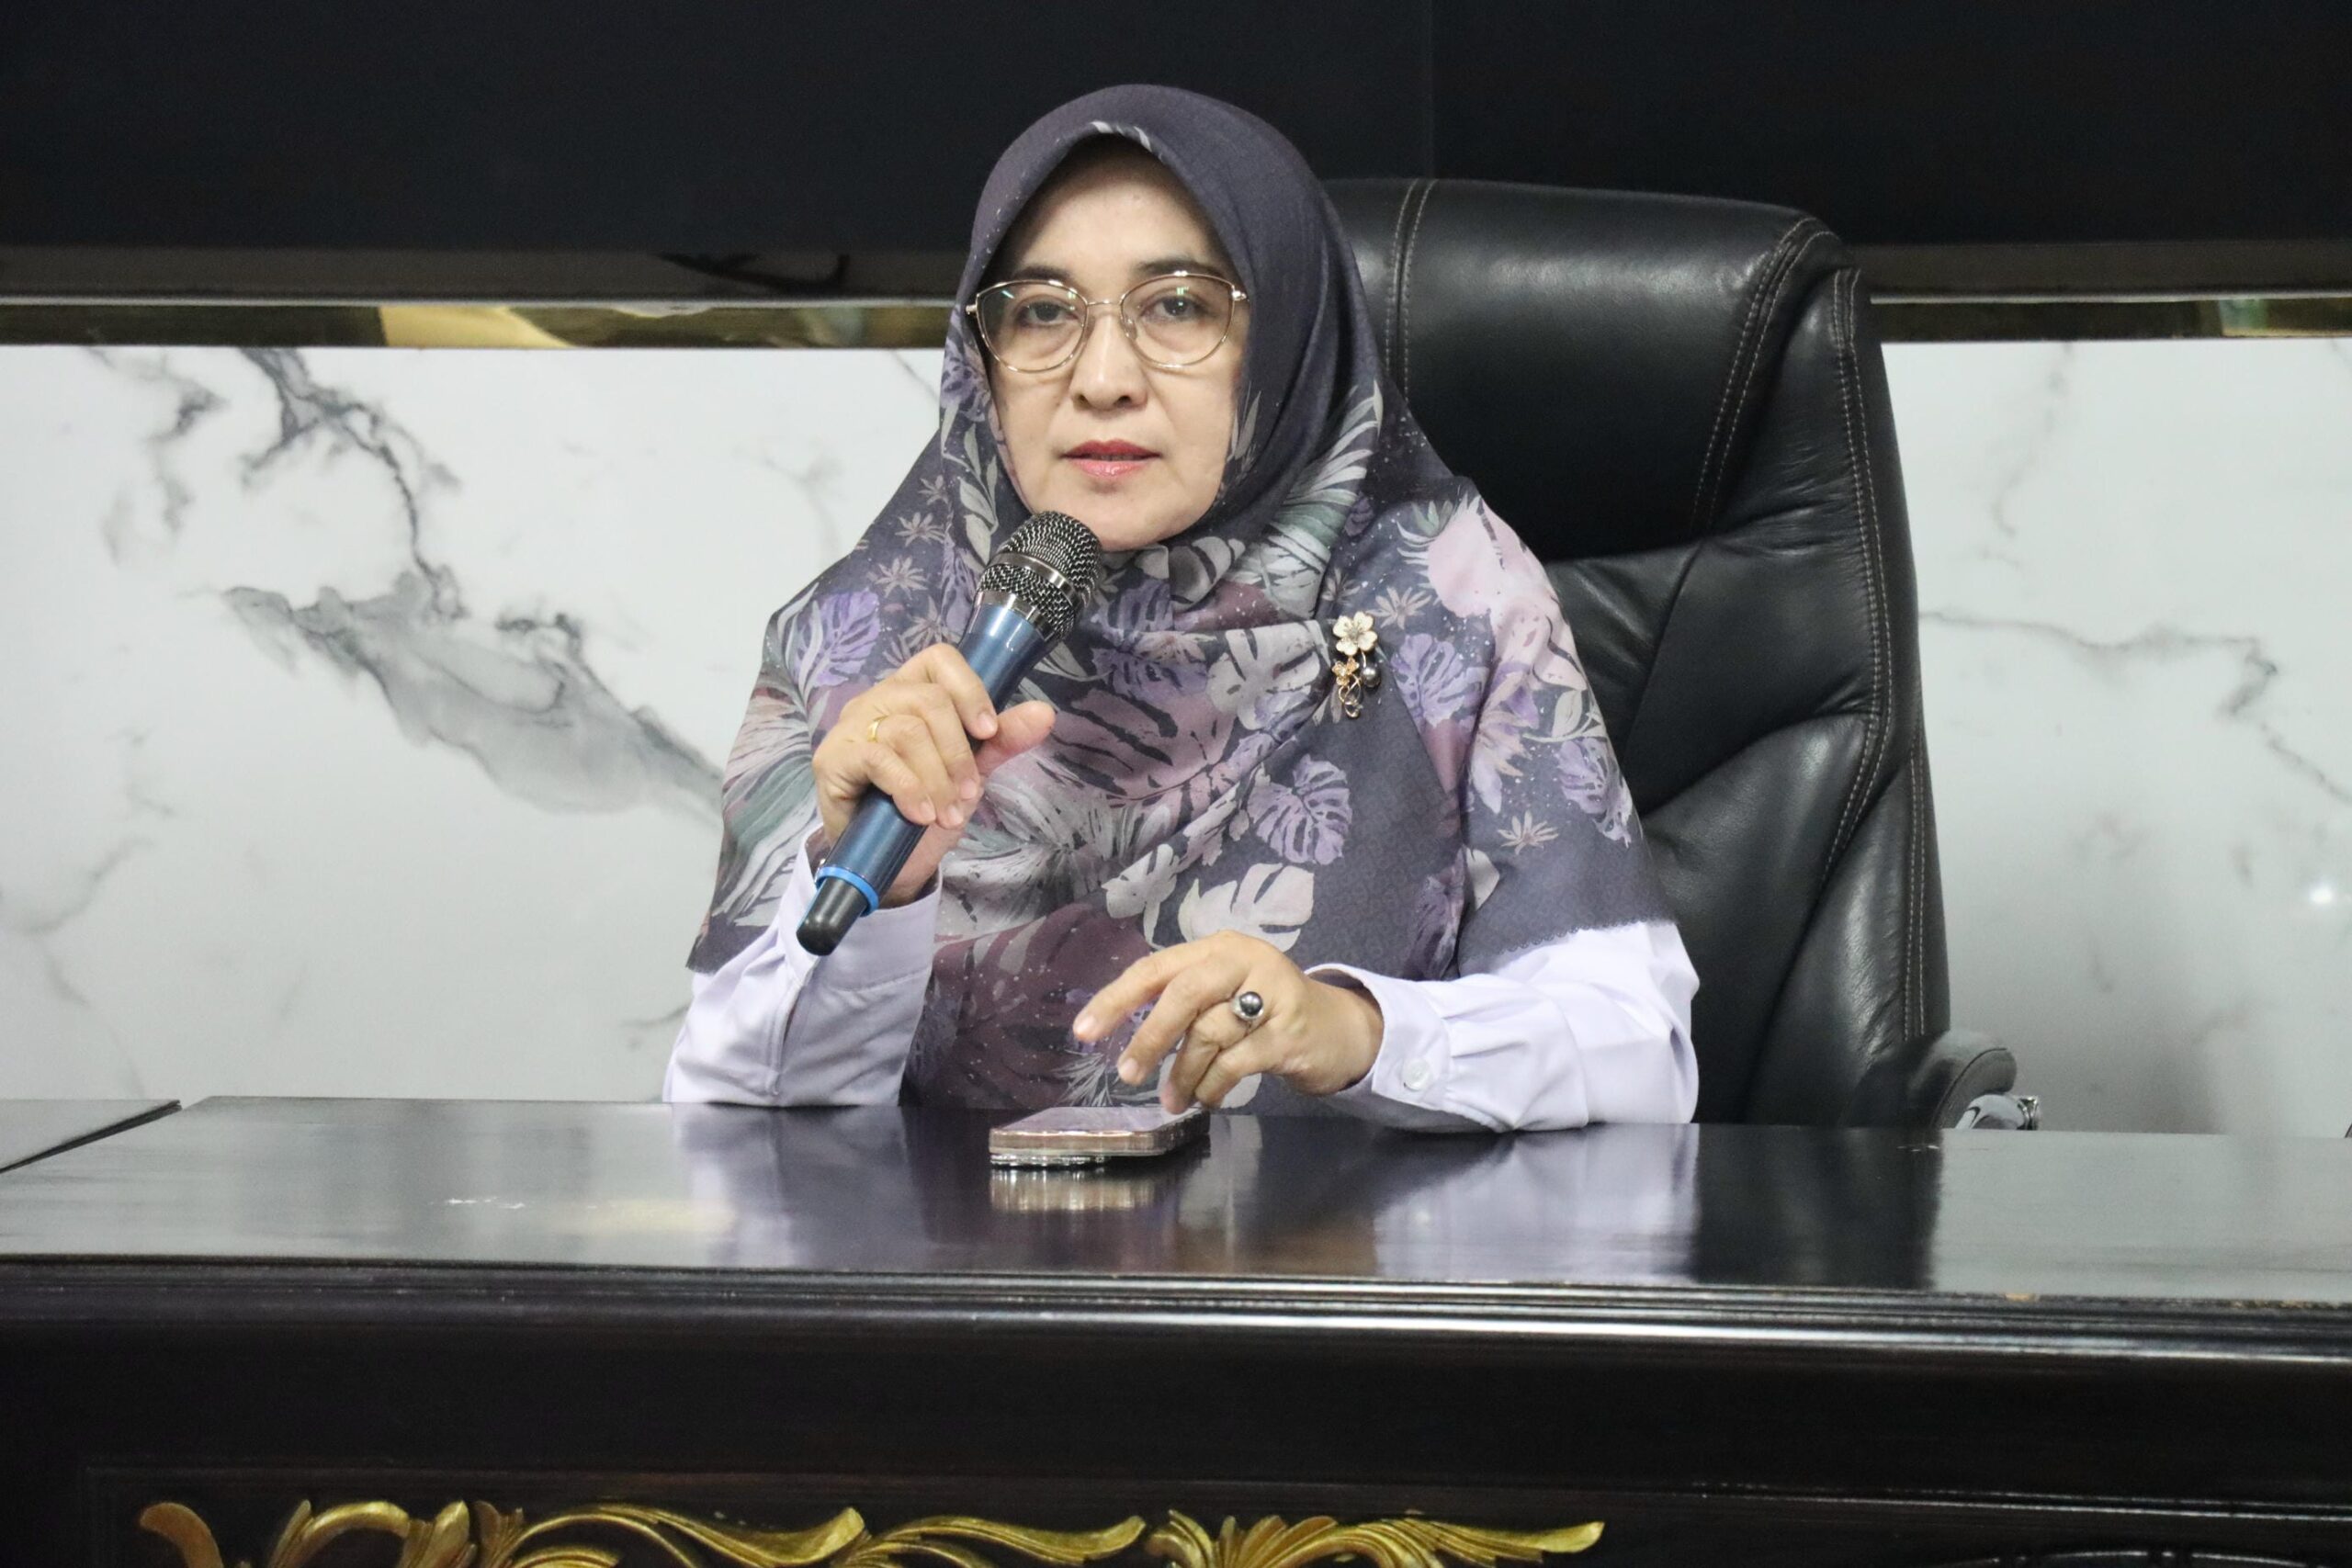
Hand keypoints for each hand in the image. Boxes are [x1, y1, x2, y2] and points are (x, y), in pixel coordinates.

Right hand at [811, 644, 1055, 905]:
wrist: (887, 859)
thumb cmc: (926, 805)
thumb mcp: (970, 771)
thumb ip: (1001, 740)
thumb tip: (1045, 713)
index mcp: (912, 690)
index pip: (940, 659)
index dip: (969, 690)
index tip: (988, 732)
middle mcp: (879, 698)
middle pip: (928, 699)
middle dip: (958, 751)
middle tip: (970, 793)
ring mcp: (852, 726)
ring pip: (907, 731)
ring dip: (937, 778)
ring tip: (948, 815)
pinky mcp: (833, 759)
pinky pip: (878, 759)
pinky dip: (909, 789)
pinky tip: (921, 814)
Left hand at [1072, 932, 1384, 1112]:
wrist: (1338, 1028)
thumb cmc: (1267, 1011)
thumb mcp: (1227, 992)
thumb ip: (1184, 1001)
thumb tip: (1124, 1034)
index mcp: (1218, 947)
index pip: (1156, 968)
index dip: (1116, 999)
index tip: (1083, 1031)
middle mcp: (1244, 961)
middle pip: (1183, 994)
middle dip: (1150, 1037)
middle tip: (1128, 1073)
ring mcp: (1271, 995)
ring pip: (1209, 1034)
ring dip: (1183, 1074)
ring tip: (1173, 1098)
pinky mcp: (1288, 1032)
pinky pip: (1235, 1063)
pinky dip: (1213, 1086)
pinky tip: (1206, 1098)